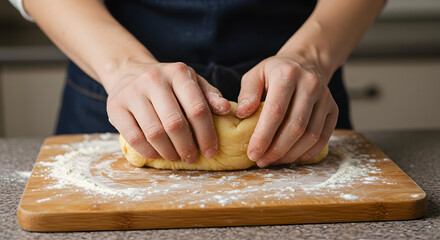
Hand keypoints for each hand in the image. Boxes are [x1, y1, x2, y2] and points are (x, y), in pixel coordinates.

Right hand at [106, 61, 230, 162]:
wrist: (129, 71)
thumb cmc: (169, 83)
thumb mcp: (192, 82)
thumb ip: (210, 96)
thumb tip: (227, 109)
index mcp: (178, 72)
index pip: (197, 108)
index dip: (206, 134)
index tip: (211, 151)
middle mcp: (153, 79)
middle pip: (175, 123)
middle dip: (187, 146)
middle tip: (192, 157)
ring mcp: (131, 92)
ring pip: (154, 133)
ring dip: (169, 152)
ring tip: (177, 157)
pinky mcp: (115, 107)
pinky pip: (134, 138)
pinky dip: (149, 152)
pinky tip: (159, 154)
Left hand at [235, 56, 337, 166]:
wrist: (305, 63)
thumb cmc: (274, 73)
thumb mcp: (255, 75)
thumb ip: (247, 93)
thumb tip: (241, 114)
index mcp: (287, 75)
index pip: (276, 111)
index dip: (263, 136)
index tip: (252, 153)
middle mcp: (310, 85)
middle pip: (296, 126)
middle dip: (277, 150)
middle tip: (261, 161)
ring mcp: (325, 98)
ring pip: (311, 135)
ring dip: (291, 154)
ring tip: (273, 161)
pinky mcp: (333, 110)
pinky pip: (323, 138)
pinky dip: (307, 153)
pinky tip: (291, 158)